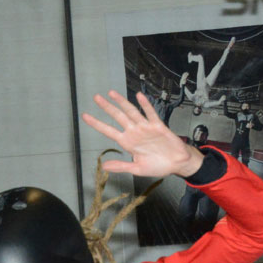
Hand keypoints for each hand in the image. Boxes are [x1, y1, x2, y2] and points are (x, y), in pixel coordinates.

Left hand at [81, 91, 203, 178]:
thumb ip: (121, 166)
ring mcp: (145, 128)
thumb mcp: (137, 169)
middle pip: (118, 117)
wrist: (177, 163)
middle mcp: (134, 132)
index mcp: (128, 142)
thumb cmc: (158, 165)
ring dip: (122, 102)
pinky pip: (150, 114)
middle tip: (96, 98)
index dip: (97, 124)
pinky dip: (145, 105)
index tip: (85, 116)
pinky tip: (139, 96)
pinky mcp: (158, 126)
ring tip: (112, 93)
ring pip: (131, 112)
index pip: (109, 131)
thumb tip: (104, 167)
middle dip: (107, 107)